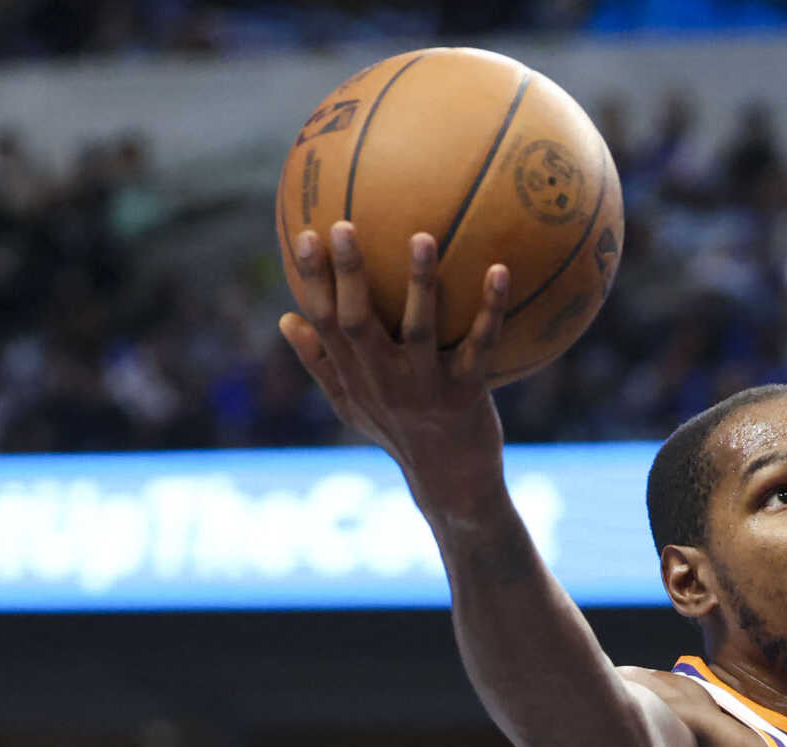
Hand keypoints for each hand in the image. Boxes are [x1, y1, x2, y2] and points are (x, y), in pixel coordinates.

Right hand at [278, 223, 509, 502]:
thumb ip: (321, 364)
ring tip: (422, 236)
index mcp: (356, 375)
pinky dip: (490, 309)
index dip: (314, 280)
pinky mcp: (467, 394)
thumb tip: (286, 319)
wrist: (452, 482)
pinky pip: (481, 345)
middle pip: (358, 322)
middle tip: (344, 225)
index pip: (325, 322)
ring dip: (420, 283)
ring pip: (420, 329)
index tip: (306, 233)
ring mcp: (426, 387)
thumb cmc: (399, 435)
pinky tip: (500, 269)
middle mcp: (385, 380)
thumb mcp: (352, 406)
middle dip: (349, 274)